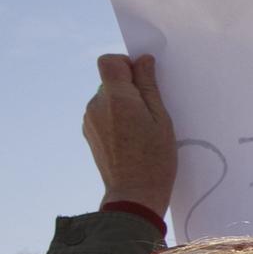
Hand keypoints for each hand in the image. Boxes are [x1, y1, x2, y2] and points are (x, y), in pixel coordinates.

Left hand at [84, 54, 175, 216]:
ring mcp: (90, 119)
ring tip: (142, 129)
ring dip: (123, 104)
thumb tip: (143, 60)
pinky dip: (116, 118)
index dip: (127, 64)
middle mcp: (97, 104)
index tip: (144, 79)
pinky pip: (102, 114)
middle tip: (151, 111)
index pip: (109, 61)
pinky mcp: (89, 132)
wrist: (134, 193)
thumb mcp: (161, 119)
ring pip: (107, 98)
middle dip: (129, 88)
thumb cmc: (155, 158)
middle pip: (110, 80)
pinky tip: (131, 138)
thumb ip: (149, 86)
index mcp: (117, 98)